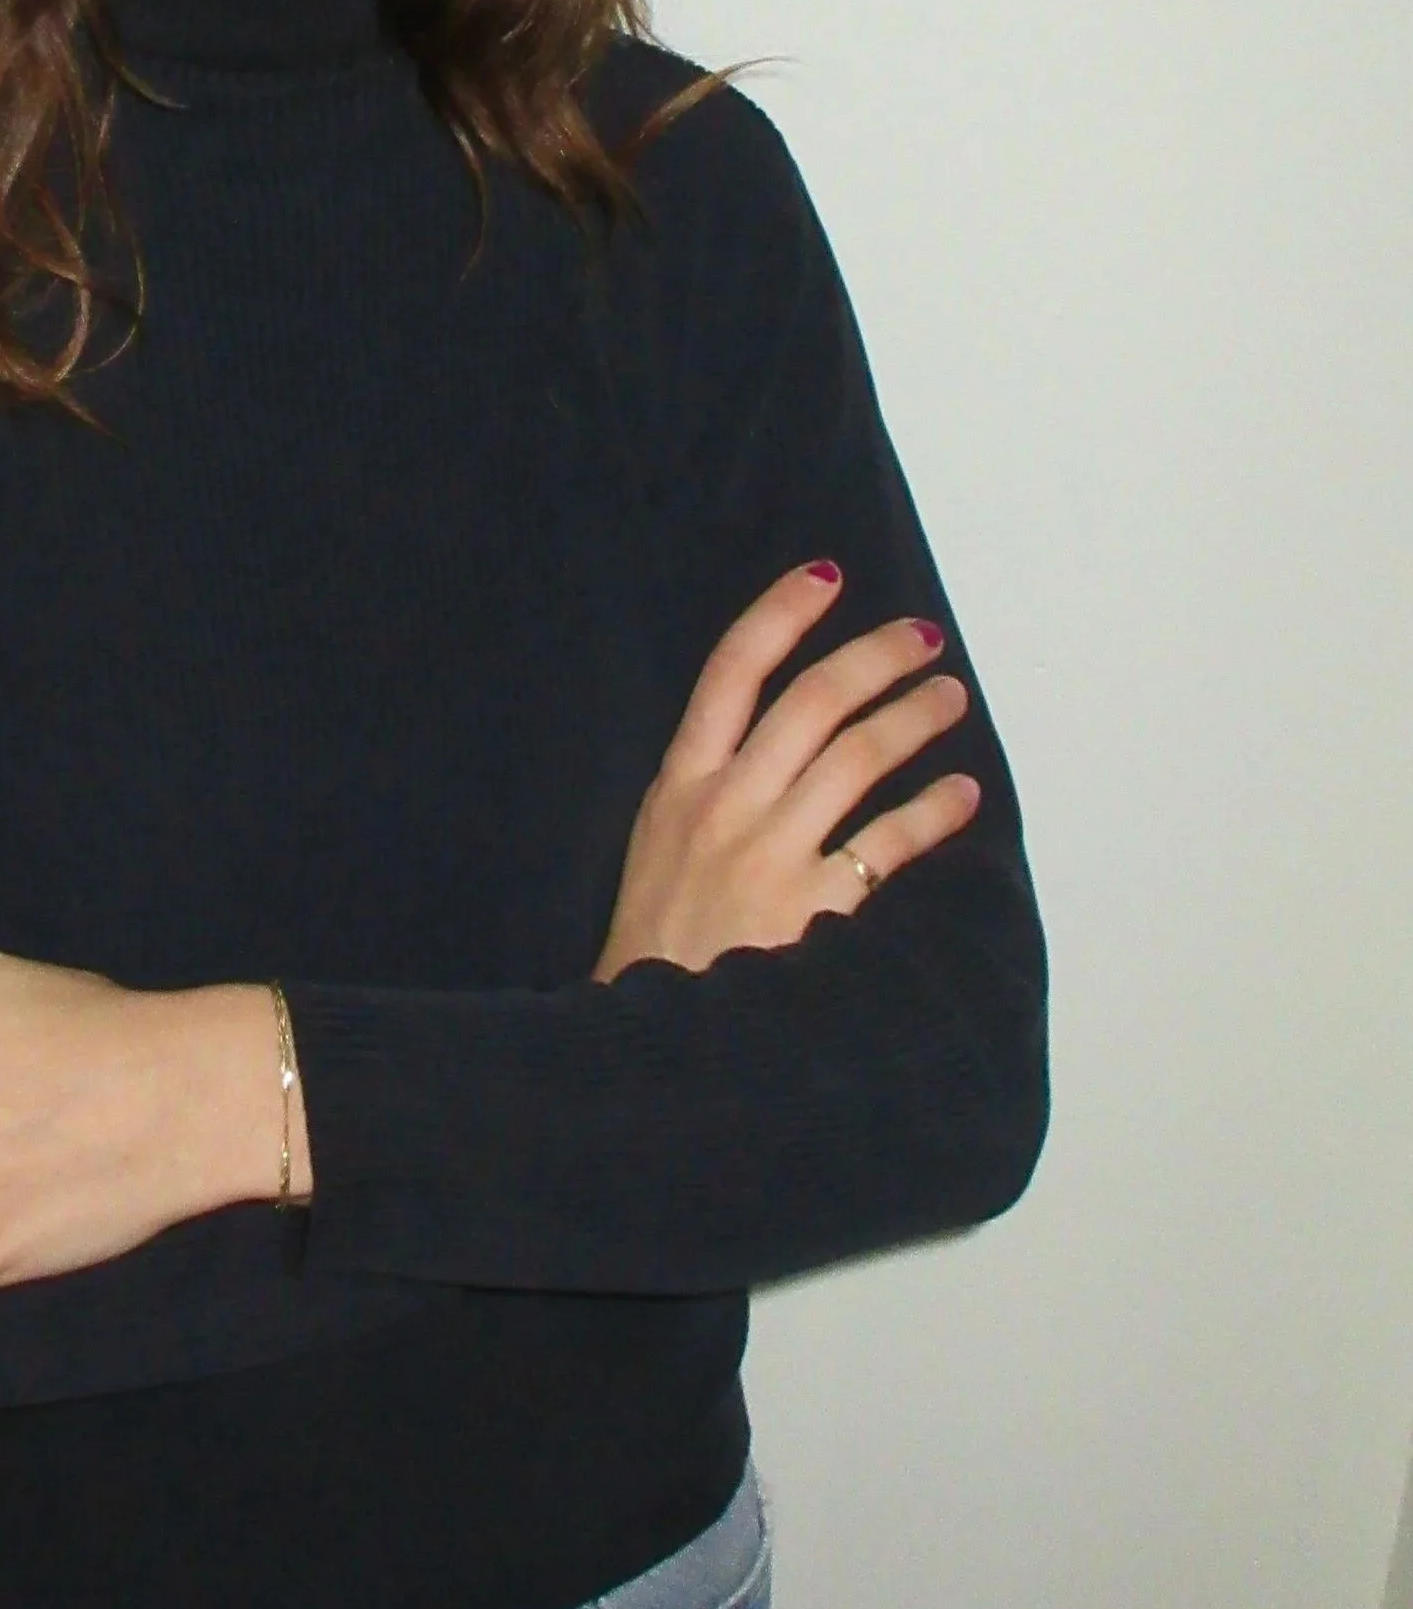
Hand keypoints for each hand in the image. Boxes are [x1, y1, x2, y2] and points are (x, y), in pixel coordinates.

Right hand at [593, 561, 978, 980]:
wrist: (648, 1031)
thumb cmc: (657, 940)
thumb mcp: (656, 843)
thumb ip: (708, 787)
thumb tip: (774, 737)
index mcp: (681, 783)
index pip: (731, 672)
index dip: (781, 614)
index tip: (826, 576)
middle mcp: (727, 804)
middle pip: (812, 700)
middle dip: (875, 656)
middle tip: (921, 637)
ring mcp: (770, 853)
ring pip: (858, 756)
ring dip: (913, 718)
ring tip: (950, 698)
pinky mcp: (812, 906)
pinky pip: (887, 843)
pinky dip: (930, 813)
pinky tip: (959, 794)